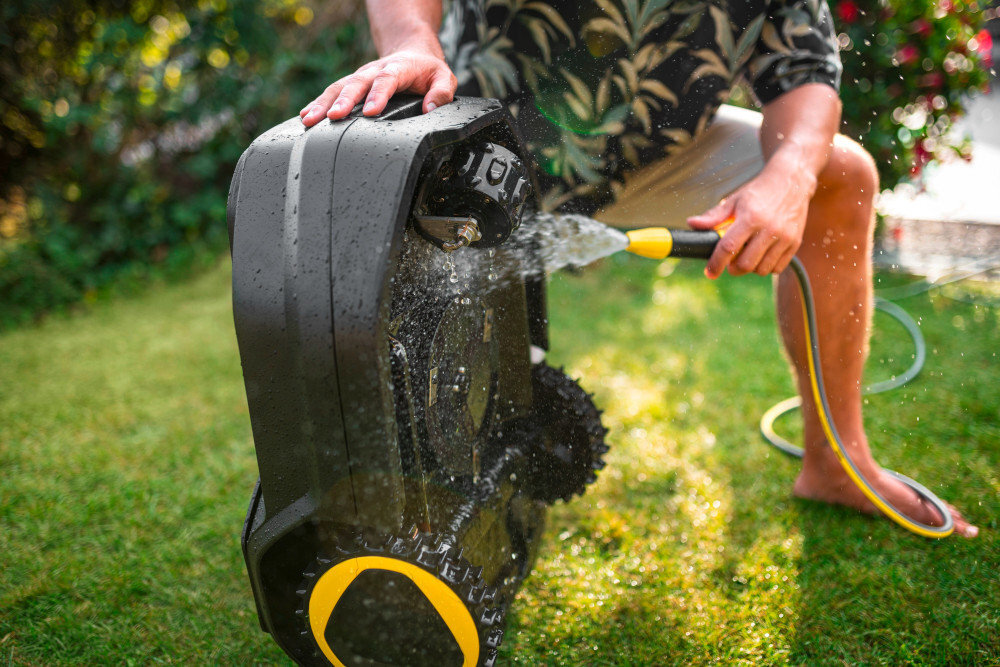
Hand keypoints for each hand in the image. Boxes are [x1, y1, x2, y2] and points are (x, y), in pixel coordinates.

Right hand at [300, 49, 457, 125]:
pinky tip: (305, 116)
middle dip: (344, 100)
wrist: (412, 53)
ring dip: (323, 103)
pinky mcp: (352, 84)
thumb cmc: (428, 70)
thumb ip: (441, 93)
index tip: (370, 112)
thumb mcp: (444, 78)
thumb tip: (431, 109)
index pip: (387, 80)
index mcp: (399, 68)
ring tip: (309, 119)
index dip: (378, 95)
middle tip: (333, 116)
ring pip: (339, 87)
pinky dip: (318, 103)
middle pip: (357, 83)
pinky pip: (333, 92)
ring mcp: (361, 77)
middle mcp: (375, 70)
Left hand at [688, 161, 815, 278]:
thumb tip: (692, 224)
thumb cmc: (759, 191)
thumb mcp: (735, 200)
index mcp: (751, 217)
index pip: (729, 248)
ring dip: (750, 268)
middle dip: (733, 269)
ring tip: (747, 256)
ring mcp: (784, 237)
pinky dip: (767, 267)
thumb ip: (714, 216)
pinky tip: (762, 256)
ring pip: (762, 269)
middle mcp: (769, 229)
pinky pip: (778, 268)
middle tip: (729, 263)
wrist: (791, 181)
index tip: (709, 272)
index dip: (716, 263)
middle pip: (746, 264)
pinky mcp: (795, 242)